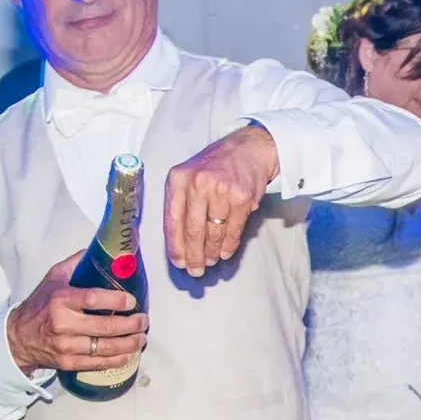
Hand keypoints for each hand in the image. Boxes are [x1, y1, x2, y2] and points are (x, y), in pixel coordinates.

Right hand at [4, 253, 147, 373]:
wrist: (18, 337)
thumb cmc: (40, 304)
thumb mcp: (53, 278)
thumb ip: (76, 263)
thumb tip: (102, 250)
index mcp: (61, 300)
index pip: (93, 299)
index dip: (117, 300)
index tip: (132, 301)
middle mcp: (63, 324)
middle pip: (106, 327)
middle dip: (131, 325)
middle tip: (144, 320)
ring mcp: (66, 346)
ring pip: (106, 348)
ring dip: (130, 343)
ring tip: (142, 336)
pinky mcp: (69, 363)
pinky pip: (99, 363)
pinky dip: (119, 359)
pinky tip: (131, 353)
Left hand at [165, 123, 278, 276]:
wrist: (248, 149)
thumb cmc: (216, 166)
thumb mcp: (189, 176)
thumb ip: (180, 203)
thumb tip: (178, 242)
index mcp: (178, 179)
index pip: (172, 220)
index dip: (175, 246)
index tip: (178, 262)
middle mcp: (197, 184)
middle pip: (193, 231)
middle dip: (194, 256)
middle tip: (195, 270)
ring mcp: (220, 190)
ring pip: (213, 233)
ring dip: (212, 252)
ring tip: (211, 260)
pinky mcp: (241, 198)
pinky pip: (233, 230)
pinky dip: (229, 245)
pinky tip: (225, 252)